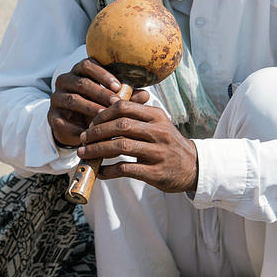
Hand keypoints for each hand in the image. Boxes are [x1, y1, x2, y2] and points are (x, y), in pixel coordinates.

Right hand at [48, 58, 148, 147]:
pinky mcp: (52, 117)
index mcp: (79, 72)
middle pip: (81, 83)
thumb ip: (126, 97)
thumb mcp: (111, 101)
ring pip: (72, 99)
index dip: (102, 74)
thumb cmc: (97, 107)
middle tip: (115, 103)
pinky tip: (89, 133)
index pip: (87, 65)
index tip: (118, 86)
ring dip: (90, 108)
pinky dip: (77, 127)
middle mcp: (65, 82)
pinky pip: (63, 120)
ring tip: (104, 116)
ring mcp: (56, 99)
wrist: (75, 127)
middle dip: (100, 92)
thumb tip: (145, 95)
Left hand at [77, 99, 197, 192]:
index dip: (102, 114)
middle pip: (120, 125)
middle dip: (96, 132)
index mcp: (157, 117)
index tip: (90, 123)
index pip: (124, 107)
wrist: (194, 167)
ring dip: (97, 150)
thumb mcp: (158, 124)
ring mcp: (158, 153)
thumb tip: (108, 103)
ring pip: (120, 146)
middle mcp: (158, 132)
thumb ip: (137, 114)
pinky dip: (108, 170)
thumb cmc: (169, 143)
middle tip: (82, 139)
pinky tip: (99, 171)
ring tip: (84, 153)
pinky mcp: (155, 172)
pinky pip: (125, 169)